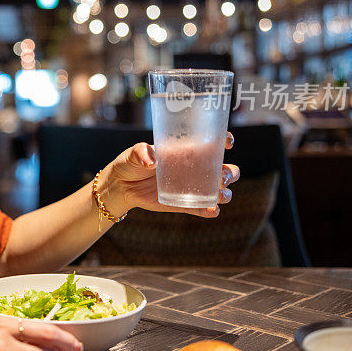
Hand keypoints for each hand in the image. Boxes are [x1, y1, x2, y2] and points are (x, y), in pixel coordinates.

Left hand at [100, 132, 239, 217]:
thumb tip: (151, 161)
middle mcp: (194, 168)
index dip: (226, 141)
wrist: (121, 186)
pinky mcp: (184, 204)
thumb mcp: (134, 153)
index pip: (213, 143)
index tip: (227, 143)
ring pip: (220, 190)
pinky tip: (212, 210)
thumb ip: (141, 152)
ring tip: (218, 194)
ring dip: (225, 193)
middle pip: (225, 169)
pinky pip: (203, 208)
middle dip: (230, 173)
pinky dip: (211, 210)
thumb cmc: (130, 163)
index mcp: (187, 150)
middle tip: (221, 177)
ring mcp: (191, 187)